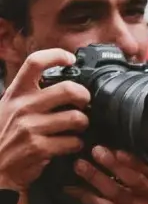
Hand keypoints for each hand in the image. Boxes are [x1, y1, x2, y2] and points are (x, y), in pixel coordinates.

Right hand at [0, 49, 89, 192]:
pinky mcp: (39, 147)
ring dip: (84, 124)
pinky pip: (73, 142)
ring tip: (78, 127)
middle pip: (68, 89)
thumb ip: (29, 94)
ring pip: (76, 118)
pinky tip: (71, 145)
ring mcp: (31, 127)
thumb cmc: (5, 135)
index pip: (34, 62)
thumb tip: (58, 81)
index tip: (70, 59)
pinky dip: (77, 144)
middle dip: (85, 96)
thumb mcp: (9, 107)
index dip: (56, 56)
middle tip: (85, 102)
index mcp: (16, 93)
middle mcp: (23, 106)